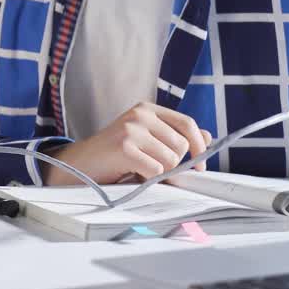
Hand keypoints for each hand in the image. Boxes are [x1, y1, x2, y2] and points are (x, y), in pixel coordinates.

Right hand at [43, 102, 212, 185]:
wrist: (80, 164)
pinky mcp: (124, 146)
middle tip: (154, 170)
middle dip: (174, 164)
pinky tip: (132, 174)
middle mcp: (141, 114)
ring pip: (170, 159)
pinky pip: (155, 170)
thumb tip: (208, 136)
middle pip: (181, 145)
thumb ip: (174, 136)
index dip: (200, 146)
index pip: (188, 124)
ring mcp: (131, 128)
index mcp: (148, 109)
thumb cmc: (114, 155)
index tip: (199, 166)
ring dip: (159, 173)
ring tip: (138, 170)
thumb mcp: (147, 140)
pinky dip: (148, 178)